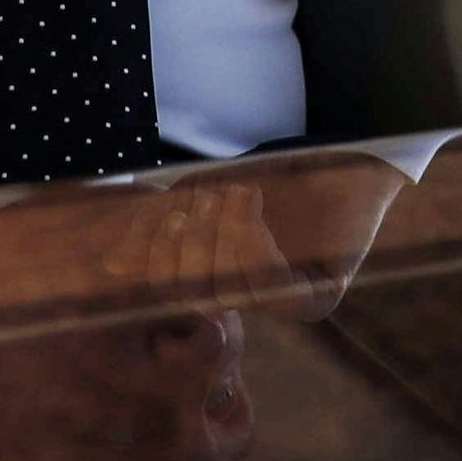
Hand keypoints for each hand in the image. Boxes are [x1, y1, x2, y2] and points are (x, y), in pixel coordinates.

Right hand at [94, 182, 312, 314]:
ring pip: (231, 291)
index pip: (171, 286)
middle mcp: (249, 298)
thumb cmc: (274, 176)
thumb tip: (114, 264)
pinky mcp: (320, 297)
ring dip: (225, 237)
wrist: (347, 157)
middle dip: (191, 243)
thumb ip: (164, 223)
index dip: (156, 252)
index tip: (163, 210)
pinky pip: (275, 292)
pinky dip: (255, 249)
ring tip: (235, 194)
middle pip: (196, 292)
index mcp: (216, 278)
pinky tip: (252, 209)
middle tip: (204, 200)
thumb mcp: (208, 195)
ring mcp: (283, 302)